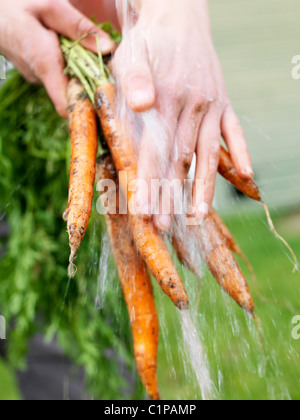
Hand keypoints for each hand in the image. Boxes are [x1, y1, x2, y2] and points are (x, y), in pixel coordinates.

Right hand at [0, 0, 114, 116]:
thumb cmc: (14, 2)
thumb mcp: (50, 6)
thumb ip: (79, 28)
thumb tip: (109, 48)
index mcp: (44, 63)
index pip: (66, 106)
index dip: (86, 109)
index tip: (105, 102)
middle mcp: (39, 76)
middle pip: (73, 91)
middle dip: (91, 81)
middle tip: (105, 63)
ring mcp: (35, 75)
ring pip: (67, 81)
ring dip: (80, 68)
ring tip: (82, 47)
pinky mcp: (35, 70)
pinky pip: (58, 73)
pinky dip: (68, 63)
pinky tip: (67, 45)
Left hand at [114, 0, 252, 230]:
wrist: (179, 16)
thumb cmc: (149, 43)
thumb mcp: (131, 56)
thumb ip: (134, 81)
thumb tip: (141, 104)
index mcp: (165, 99)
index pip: (155, 150)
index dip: (148, 182)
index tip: (143, 212)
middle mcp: (192, 105)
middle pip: (181, 160)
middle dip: (171, 195)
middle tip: (165, 226)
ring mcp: (212, 104)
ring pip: (209, 152)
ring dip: (204, 185)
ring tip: (200, 214)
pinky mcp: (225, 101)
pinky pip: (235, 129)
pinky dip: (241, 151)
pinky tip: (247, 174)